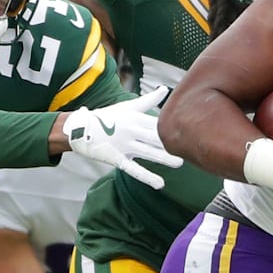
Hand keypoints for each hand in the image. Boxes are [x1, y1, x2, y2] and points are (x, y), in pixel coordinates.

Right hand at [62, 87, 182, 188]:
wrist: (82, 129)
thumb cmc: (108, 116)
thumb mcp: (128, 106)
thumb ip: (148, 100)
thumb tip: (165, 89)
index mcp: (134, 118)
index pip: (157, 123)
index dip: (172, 126)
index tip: (189, 128)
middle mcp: (131, 131)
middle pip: (155, 137)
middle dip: (171, 142)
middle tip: (190, 146)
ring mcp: (124, 146)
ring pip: (148, 153)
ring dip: (164, 158)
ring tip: (180, 162)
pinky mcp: (117, 159)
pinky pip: (134, 169)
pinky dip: (147, 177)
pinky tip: (160, 184)